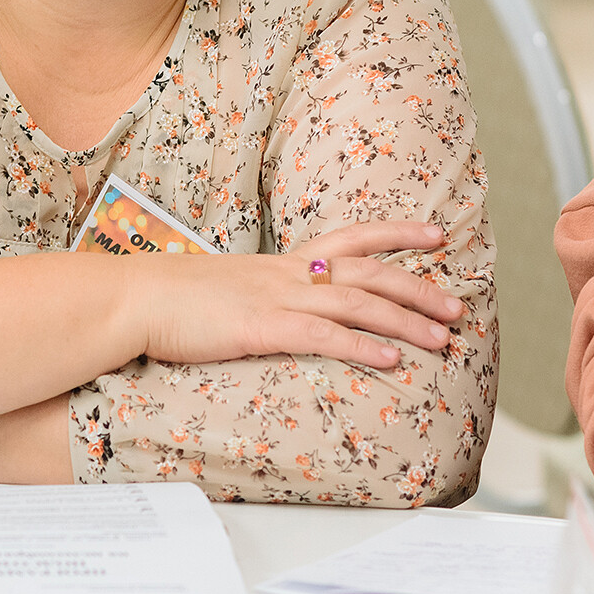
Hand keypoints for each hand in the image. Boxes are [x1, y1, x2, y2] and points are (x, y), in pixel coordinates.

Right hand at [132, 221, 464, 369]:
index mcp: (284, 262)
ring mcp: (278, 298)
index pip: (354, 237)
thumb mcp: (232, 287)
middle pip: (370, 273)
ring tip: (443, 339)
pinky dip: (363, 346)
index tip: (437, 233)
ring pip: (358, 304)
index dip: (398, 234)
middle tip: (458, 307)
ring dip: (407, 321)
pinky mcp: (263, 327)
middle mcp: (290, 273)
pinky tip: (392, 360)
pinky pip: (324, 336)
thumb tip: (288, 309)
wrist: (136, 299)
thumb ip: (265, 294)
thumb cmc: (176, 299)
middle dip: (419, 289)